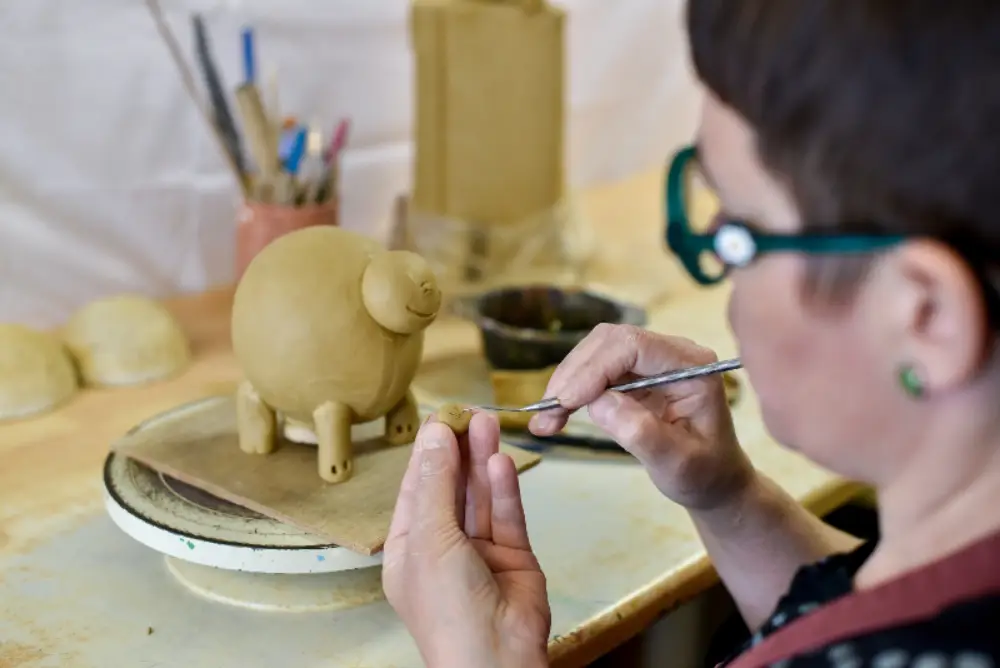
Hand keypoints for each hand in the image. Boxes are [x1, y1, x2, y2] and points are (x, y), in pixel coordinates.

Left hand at [383, 413, 550, 667]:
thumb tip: (434, 436)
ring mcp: (480, 552)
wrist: (495, 657)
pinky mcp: (513, 556)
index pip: (416, 490)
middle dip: (458, 451)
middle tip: (469, 414)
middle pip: (451, 488)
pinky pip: (506, 515)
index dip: (428, 454)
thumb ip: (435, 484)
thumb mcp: (430, 538)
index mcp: (410, 550)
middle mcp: (443, 548)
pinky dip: (503, 489)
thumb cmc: (448, 610)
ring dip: (482, 461)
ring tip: (488, 423)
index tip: (440, 418)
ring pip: (480, 497)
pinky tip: (500, 461)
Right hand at [529, 323, 753, 509]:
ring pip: (594, 354)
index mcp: (691, 366)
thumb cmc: (704, 472)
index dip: (595, 368)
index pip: (635, 346)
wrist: (712, 479)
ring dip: (566, 383)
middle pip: (609, 342)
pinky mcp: (632, 374)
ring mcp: (650, 362)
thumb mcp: (678, 462)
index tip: (567, 401)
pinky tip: (553, 416)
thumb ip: (642, 432)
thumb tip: (599, 404)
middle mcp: (670, 353)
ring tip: (546, 421)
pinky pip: (593, 371)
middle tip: (547, 413)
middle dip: (574, 375)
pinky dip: (570, 392)